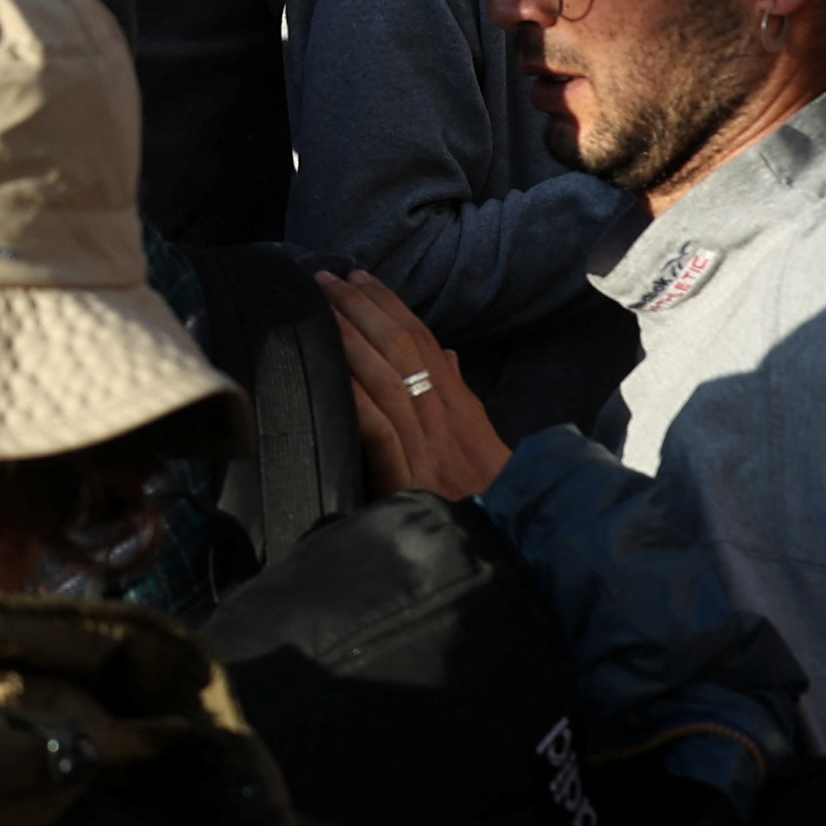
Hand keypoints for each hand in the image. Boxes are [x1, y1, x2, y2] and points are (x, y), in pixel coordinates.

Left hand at [317, 269, 513, 499]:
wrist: (506, 549)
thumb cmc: (491, 497)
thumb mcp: (480, 444)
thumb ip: (460, 397)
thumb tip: (444, 354)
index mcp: (461, 410)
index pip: (424, 343)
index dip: (391, 306)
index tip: (360, 276)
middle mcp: (446, 422)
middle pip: (403, 351)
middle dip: (363, 309)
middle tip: (327, 276)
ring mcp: (428, 451)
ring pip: (388, 380)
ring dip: (352, 338)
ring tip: (320, 308)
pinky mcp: (410, 483)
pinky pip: (381, 431)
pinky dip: (357, 398)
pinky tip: (333, 372)